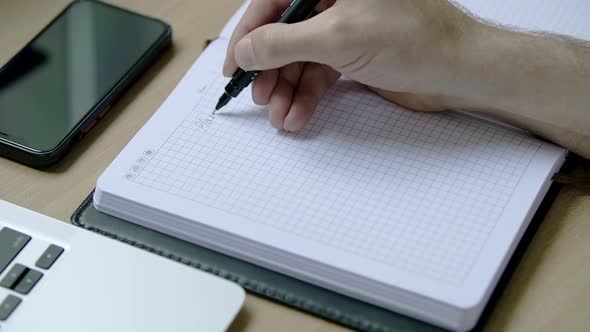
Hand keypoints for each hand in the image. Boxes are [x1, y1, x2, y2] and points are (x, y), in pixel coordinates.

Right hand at [223, 0, 476, 130]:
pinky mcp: (354, 51)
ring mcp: (345, 24)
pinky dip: (308, 95)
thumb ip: (284, 42)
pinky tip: (298, 115)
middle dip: (271, 68)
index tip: (234, 65)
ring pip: (301, 56)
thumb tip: (247, 50)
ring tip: (281, 116)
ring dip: (288, 89)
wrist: (461, 70)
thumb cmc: (414, 39)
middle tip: (259, 96)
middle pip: (285, 31)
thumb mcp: (337, 37)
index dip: (249, 34)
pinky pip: (320, 72)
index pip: (273, 0)